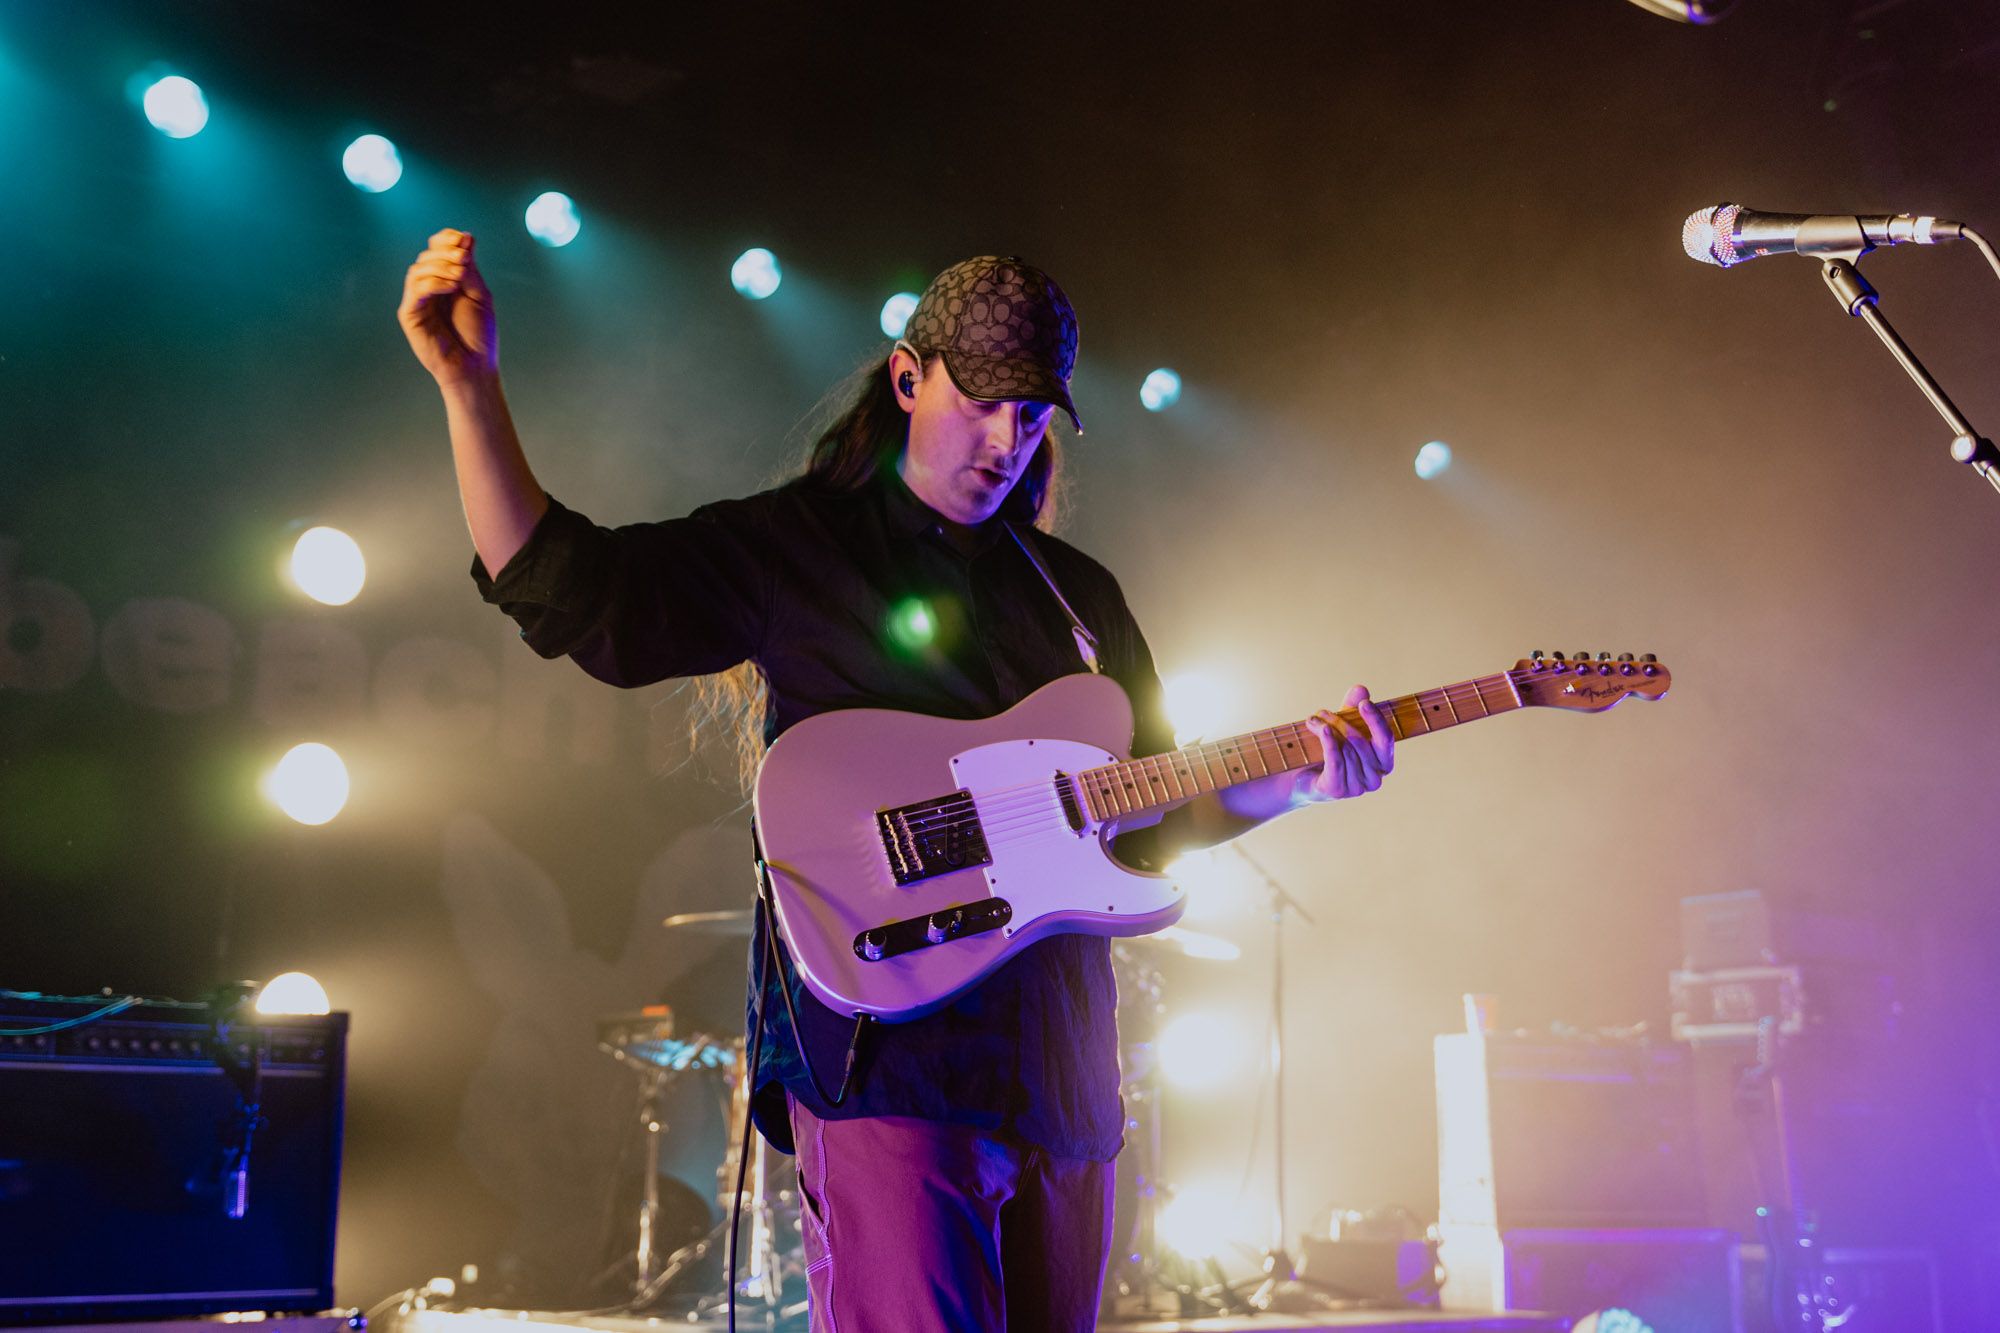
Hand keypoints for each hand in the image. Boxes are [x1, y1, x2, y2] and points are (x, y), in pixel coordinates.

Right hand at [398, 228, 496, 387]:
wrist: (474, 366)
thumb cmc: (478, 334)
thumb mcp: (479, 294)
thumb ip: (470, 268)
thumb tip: (466, 236)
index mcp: (445, 281)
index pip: (436, 250)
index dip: (445, 239)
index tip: (462, 239)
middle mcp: (429, 288)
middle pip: (426, 257)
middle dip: (445, 253)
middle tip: (464, 259)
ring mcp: (418, 301)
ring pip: (418, 270)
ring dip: (440, 266)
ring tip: (460, 275)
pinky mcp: (410, 314)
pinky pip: (415, 290)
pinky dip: (434, 282)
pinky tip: (452, 286)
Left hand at [1298, 684, 1393, 801]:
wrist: (1303, 779)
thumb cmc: (1329, 752)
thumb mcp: (1341, 727)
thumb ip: (1352, 709)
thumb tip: (1361, 689)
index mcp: (1384, 763)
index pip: (1386, 739)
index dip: (1376, 720)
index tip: (1364, 703)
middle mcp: (1375, 779)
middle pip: (1359, 741)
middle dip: (1340, 722)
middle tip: (1322, 712)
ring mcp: (1357, 788)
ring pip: (1344, 749)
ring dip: (1326, 730)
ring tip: (1312, 721)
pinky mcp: (1337, 790)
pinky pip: (1335, 761)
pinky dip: (1328, 742)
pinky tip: (1323, 729)